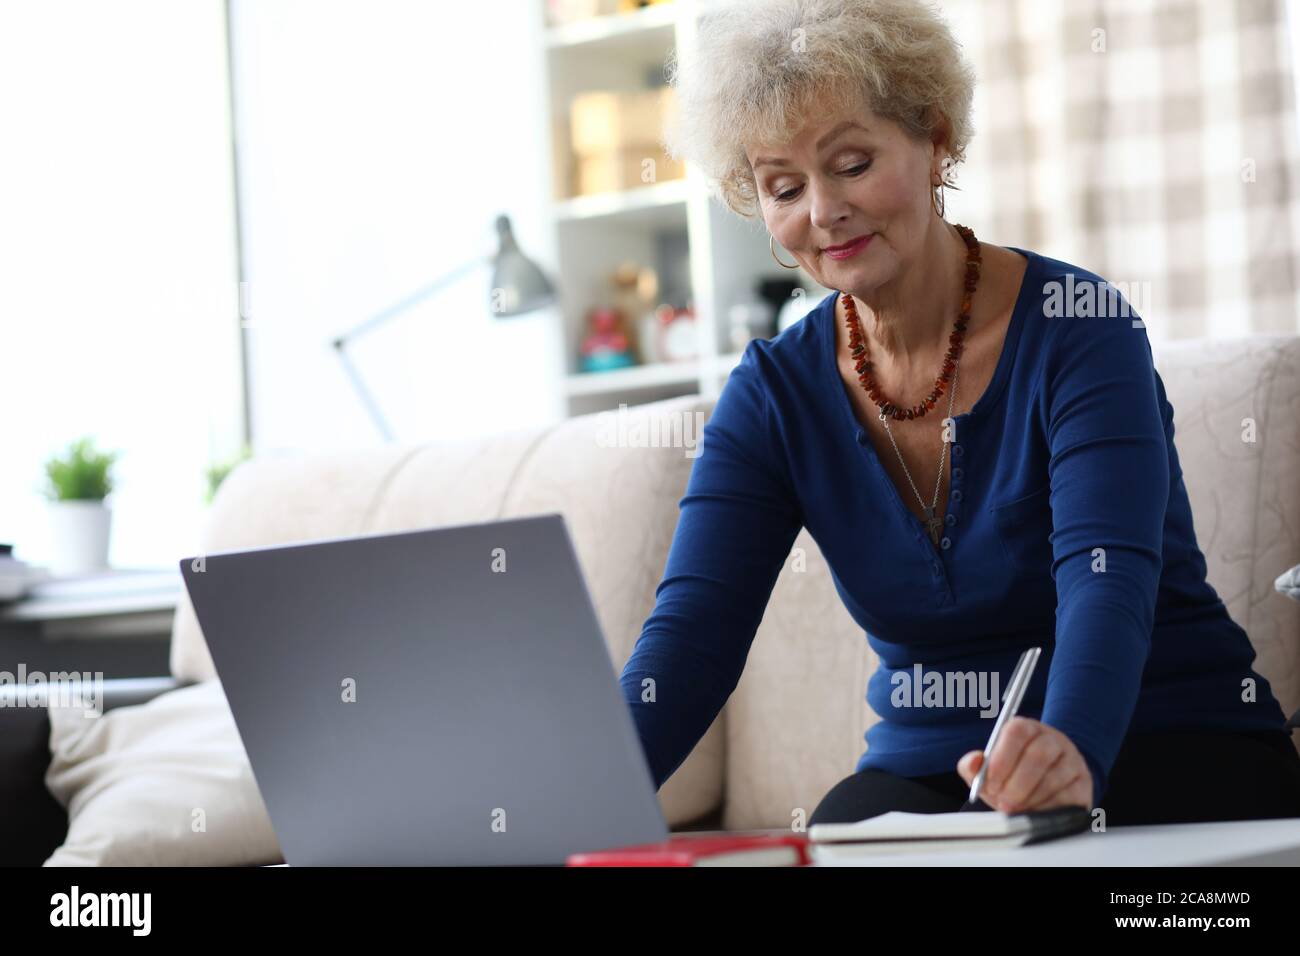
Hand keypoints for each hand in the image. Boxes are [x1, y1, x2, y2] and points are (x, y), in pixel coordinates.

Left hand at [957, 717, 1091, 812]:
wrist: (1048, 787)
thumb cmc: (1013, 775)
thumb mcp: (990, 769)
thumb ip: (973, 765)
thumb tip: (972, 763)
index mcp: (1027, 728)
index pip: (1016, 732)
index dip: (1001, 759)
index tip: (990, 783)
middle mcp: (1052, 739)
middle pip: (1037, 755)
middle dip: (1016, 783)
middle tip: (1003, 801)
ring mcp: (1072, 760)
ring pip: (1054, 776)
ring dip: (1030, 798)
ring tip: (1015, 809)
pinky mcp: (1083, 783)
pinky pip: (1068, 795)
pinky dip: (1047, 808)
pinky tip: (1034, 813)